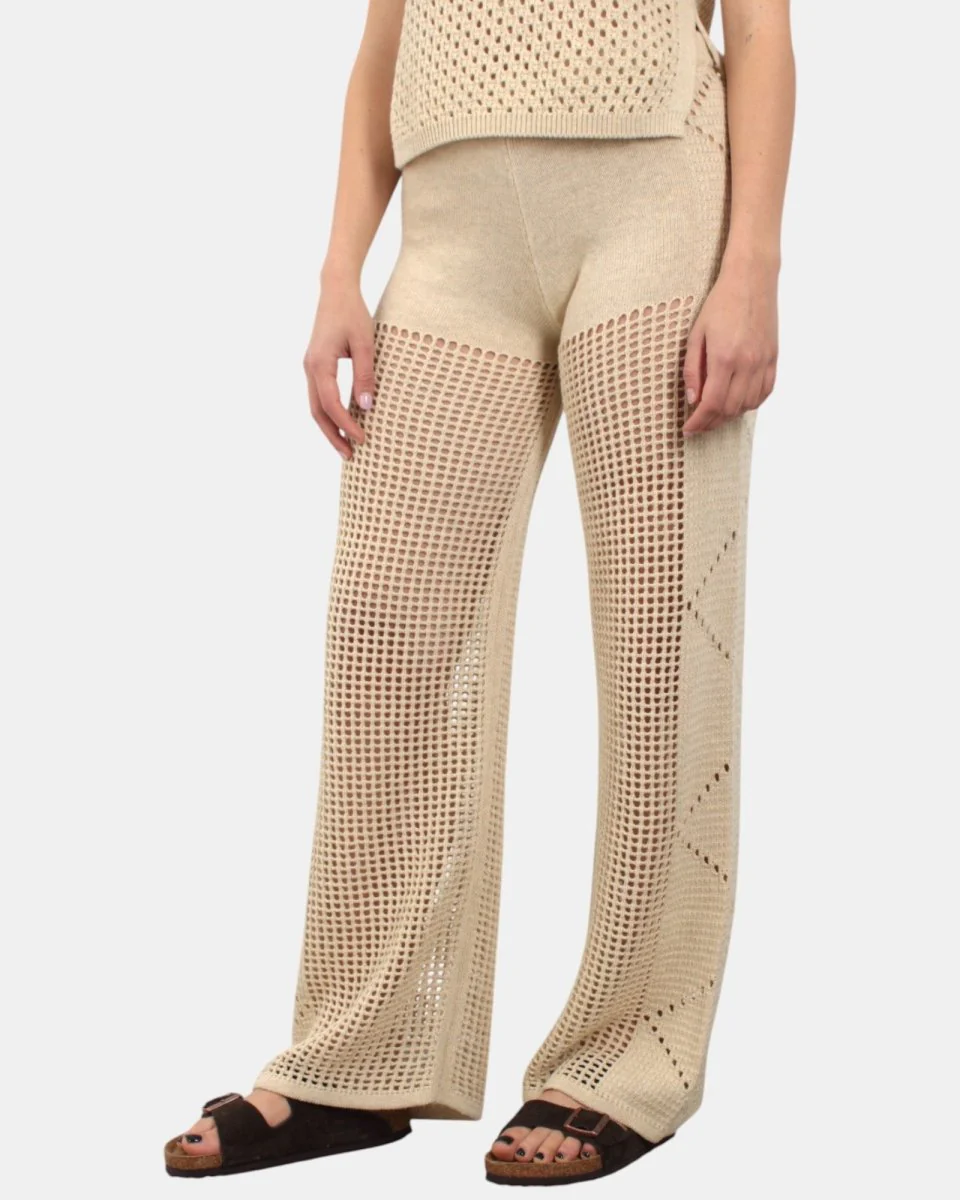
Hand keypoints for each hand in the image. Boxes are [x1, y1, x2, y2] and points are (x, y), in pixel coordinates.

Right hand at [303, 279, 375, 460]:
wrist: (336, 290)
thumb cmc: (353, 313)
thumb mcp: (366, 344)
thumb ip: (365, 376)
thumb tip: (366, 407)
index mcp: (320, 364)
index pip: (331, 405)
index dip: (347, 426)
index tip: (363, 440)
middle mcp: (310, 368)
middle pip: (318, 412)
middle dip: (334, 436)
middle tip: (351, 455)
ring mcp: (310, 367)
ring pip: (316, 406)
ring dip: (330, 428)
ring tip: (346, 446)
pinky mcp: (315, 365)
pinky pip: (319, 396)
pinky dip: (329, 413)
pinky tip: (343, 423)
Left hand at [681, 256, 778, 436]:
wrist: (751, 280)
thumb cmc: (720, 303)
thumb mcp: (696, 335)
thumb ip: (693, 370)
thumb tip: (693, 400)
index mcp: (724, 357)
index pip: (712, 403)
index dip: (699, 422)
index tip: (689, 429)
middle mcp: (747, 363)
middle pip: (730, 409)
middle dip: (712, 422)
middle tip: (698, 425)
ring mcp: (763, 362)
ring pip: (748, 405)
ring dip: (730, 415)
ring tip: (715, 414)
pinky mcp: (774, 358)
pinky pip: (764, 392)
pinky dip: (750, 404)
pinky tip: (738, 403)